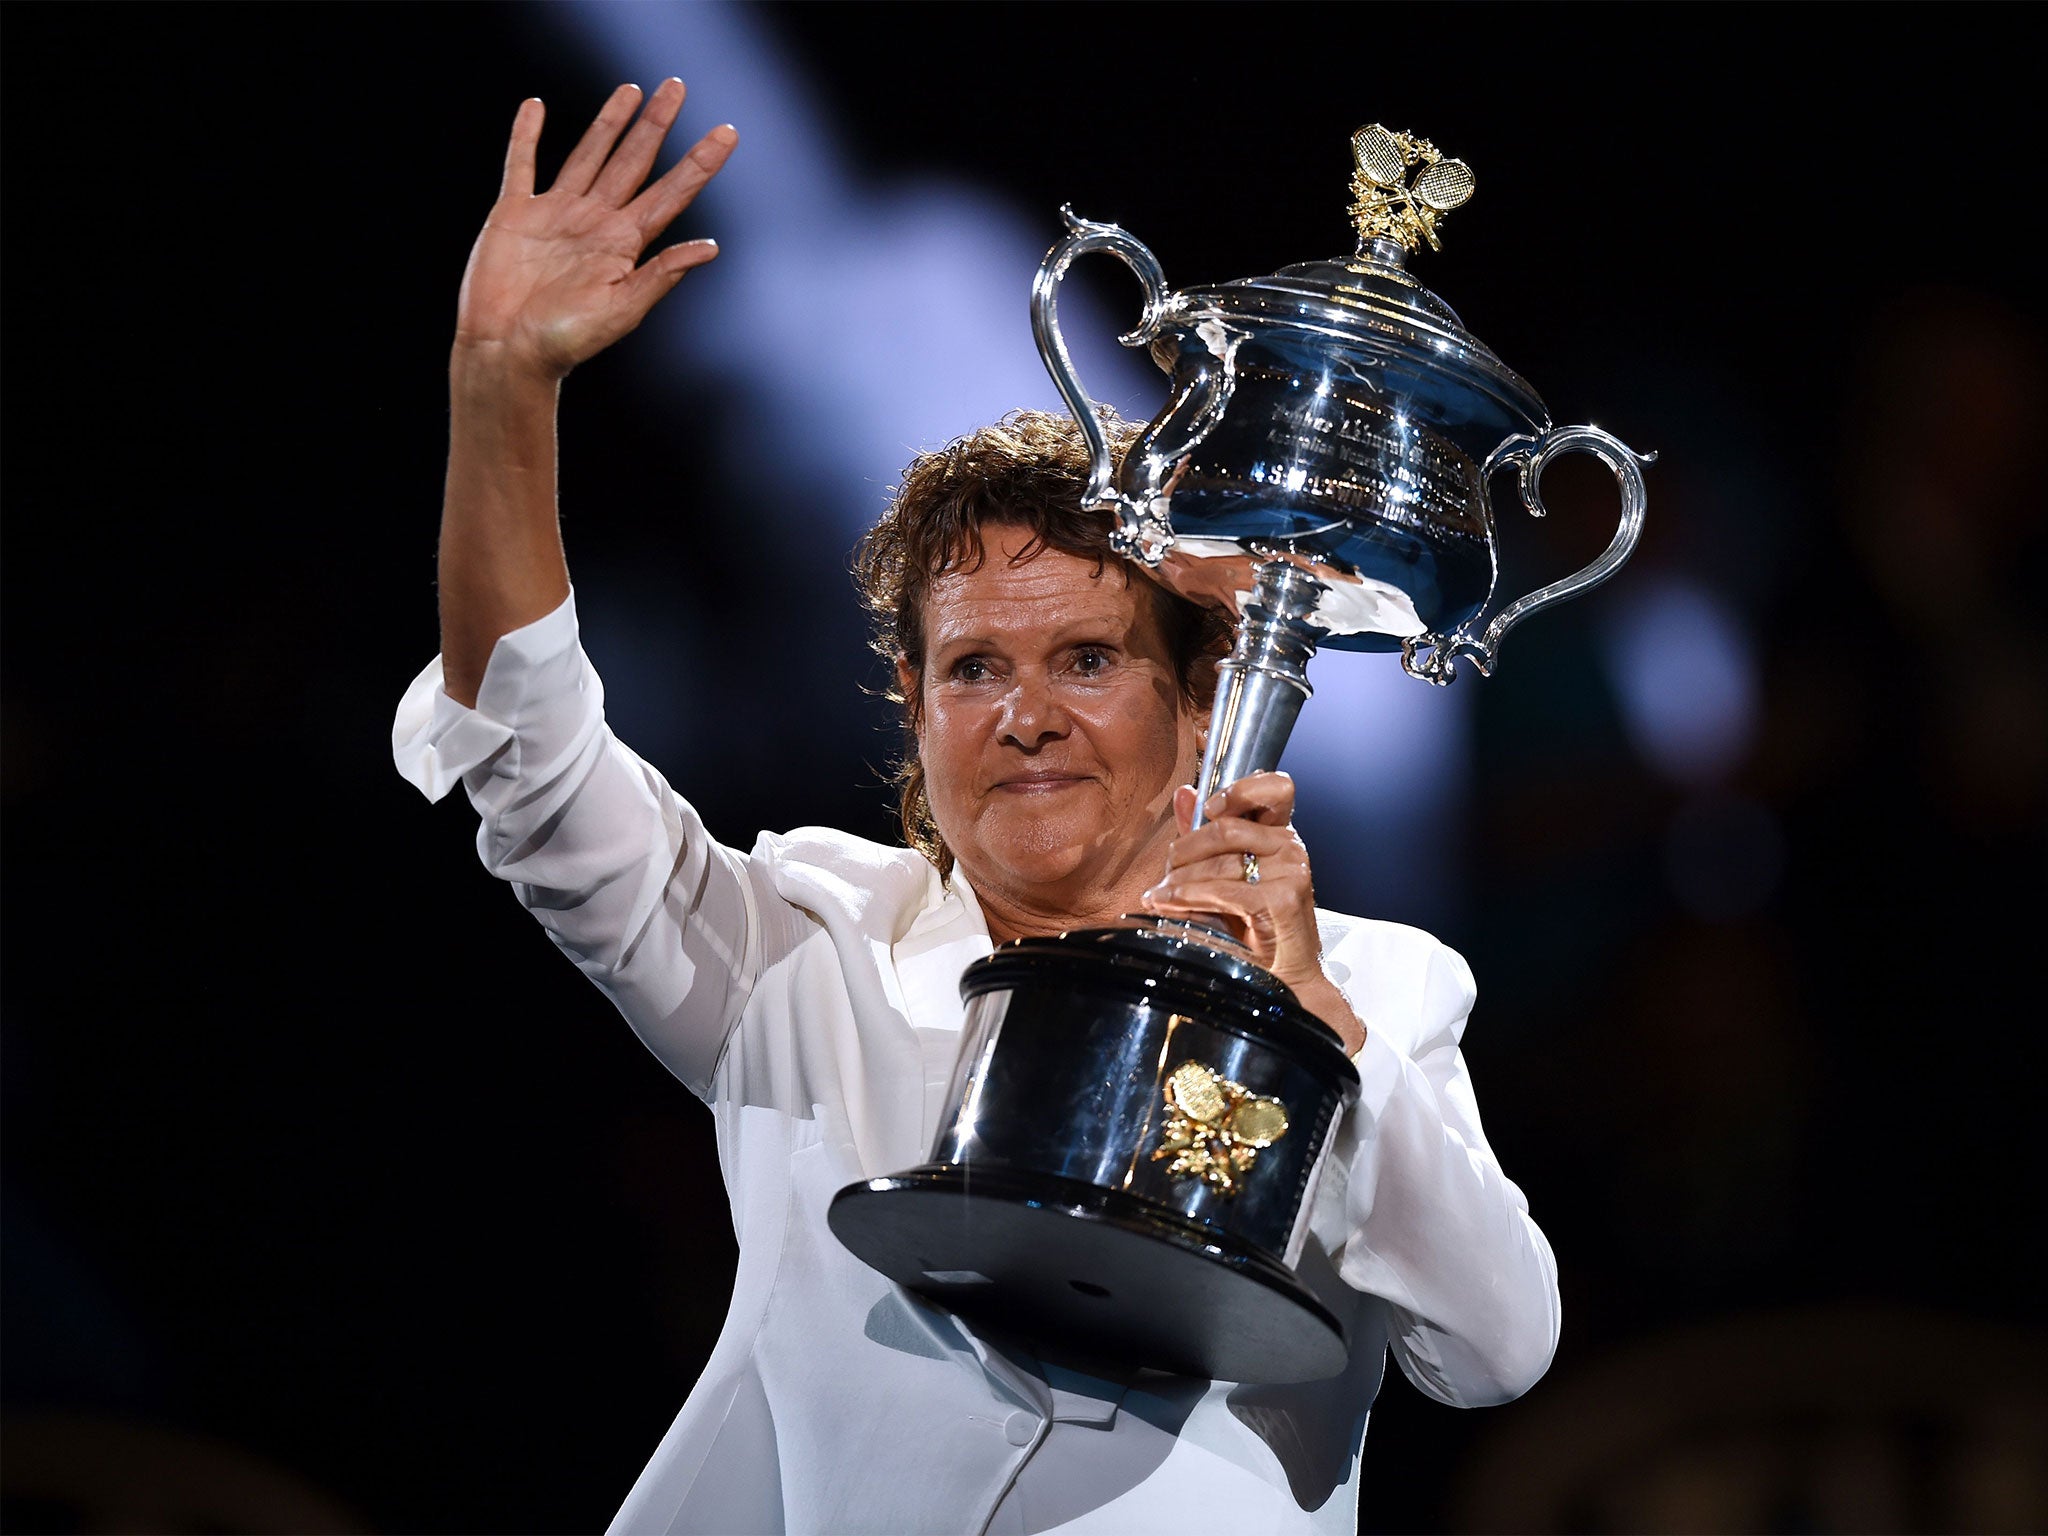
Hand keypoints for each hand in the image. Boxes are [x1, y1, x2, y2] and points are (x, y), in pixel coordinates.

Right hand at [454, 80, 736, 379]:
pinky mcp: (515, 214)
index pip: (672, 193)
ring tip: (631, 90)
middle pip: (634, 160)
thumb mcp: (622, 310)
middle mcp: (596, 222)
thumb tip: (710, 248)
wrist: (508, 352)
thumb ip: (661, 275)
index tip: (728, 132)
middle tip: (677, 85)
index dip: (700, 163)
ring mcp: (556, 214)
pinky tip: (536, 108)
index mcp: (626, 244)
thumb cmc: (566, 342)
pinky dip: (525, 135)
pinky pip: (522, 164)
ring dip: (610, 122)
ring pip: (588, 154)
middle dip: (657, 124)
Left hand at [1140, 772, 1365, 1052]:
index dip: (1241, 789)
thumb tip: (1184, 794)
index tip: (1211, 808)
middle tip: (1166, 871)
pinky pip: (1223, 890)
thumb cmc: (1256, 926)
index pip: (1276, 788)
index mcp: (1281, 834)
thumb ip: (1205, 833)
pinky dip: (1188, 897)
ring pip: (1220, 860)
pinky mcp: (1283, 899)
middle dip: (1185, 850)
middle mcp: (1291, 847)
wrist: (1285, 976)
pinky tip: (1169, 904)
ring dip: (1179, 879)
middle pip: (1227, 828)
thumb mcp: (1227, 874)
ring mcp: (1291, 871)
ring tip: (1158, 895)